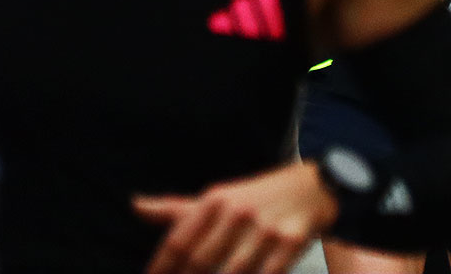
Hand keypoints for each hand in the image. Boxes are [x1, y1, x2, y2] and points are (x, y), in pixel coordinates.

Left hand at [136, 160, 336, 273]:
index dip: (159, 270)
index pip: (177, 242)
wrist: (316, 185)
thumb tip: (135, 206)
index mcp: (216, 199)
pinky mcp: (292, 241)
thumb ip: (177, 209)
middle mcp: (239, 211)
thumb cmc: (258, 197)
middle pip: (200, 261)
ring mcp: (267, 227)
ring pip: (232, 273)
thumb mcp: (220, 197)